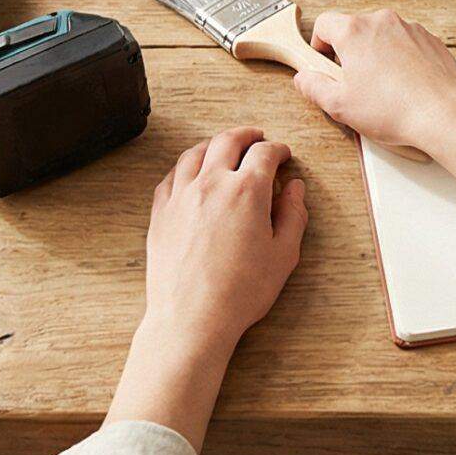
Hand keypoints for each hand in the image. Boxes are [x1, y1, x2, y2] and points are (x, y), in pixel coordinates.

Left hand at [107, 127, 307, 447]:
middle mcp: (211, 183)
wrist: (192, 318)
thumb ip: (293, 215)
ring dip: (213, 144)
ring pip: (195, 153)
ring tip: (222, 147)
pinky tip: (190, 172)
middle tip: (256, 137)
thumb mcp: (283, 255)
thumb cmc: (240, 292)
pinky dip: (185, 166)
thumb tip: (295, 188)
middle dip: (247, 135)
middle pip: (228, 141)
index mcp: (247, 190)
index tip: (283, 155)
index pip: (265, 153)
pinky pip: (171, 176)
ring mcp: (181, 196)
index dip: (278, 149)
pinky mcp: (160, 213)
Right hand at [301, 9, 455, 159]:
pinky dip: (401, 60)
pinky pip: (406, 45)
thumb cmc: (394, 110)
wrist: (444, 114)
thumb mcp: (340, 106)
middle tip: (352, 84)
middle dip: (349, 54)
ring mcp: (410, 29)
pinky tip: (404, 87)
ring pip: (381, 37)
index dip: (319, 45)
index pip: (324, 24)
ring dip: (376, 57)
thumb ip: (314, 87)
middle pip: (354, 29)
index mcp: (354, 31)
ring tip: (382, 90)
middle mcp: (382, 22)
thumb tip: (305, 78)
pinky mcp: (430, 40)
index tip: (325, 64)